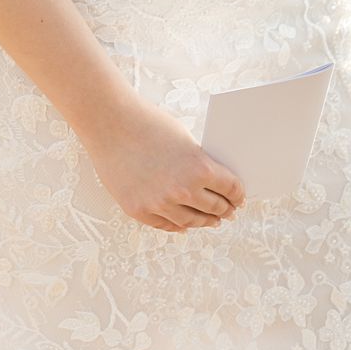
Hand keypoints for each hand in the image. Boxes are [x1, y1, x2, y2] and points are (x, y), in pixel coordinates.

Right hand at [83, 94, 246, 233]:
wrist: (111, 123)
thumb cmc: (149, 124)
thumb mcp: (185, 140)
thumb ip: (198, 163)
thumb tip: (211, 184)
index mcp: (200, 168)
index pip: (231, 189)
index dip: (238, 194)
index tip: (239, 198)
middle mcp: (182, 190)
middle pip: (213, 208)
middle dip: (224, 209)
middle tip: (229, 211)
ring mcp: (159, 204)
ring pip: (190, 222)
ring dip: (203, 222)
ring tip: (210, 221)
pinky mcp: (138, 210)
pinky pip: (164, 225)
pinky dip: (177, 226)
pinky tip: (183, 224)